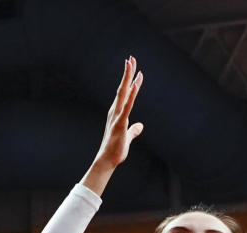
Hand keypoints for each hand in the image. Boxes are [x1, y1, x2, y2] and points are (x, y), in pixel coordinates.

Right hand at [82, 57, 143, 194]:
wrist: (107, 161)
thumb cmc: (115, 150)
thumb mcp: (127, 137)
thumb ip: (133, 131)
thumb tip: (139, 126)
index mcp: (117, 113)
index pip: (125, 94)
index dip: (130, 80)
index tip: (134, 68)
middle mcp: (115, 111)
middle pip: (123, 89)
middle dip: (127, 73)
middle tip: (131, 58)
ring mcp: (117, 116)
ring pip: (124, 93)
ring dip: (128, 78)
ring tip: (131, 64)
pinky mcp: (120, 123)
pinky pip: (127, 106)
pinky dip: (132, 95)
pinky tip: (135, 85)